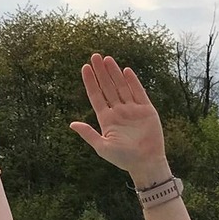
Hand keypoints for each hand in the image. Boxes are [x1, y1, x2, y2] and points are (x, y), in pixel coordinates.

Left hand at [69, 54, 169, 185]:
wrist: (146, 163)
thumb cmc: (123, 159)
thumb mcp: (102, 147)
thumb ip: (88, 134)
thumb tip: (71, 124)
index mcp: (107, 119)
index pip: (96, 96)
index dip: (91, 82)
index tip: (85, 68)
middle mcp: (119, 112)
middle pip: (108, 87)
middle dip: (101, 72)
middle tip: (95, 56)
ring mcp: (133, 110)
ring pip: (121, 87)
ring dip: (114, 73)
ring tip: (107, 59)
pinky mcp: (146, 110)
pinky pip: (138, 92)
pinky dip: (133, 81)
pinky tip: (125, 70)